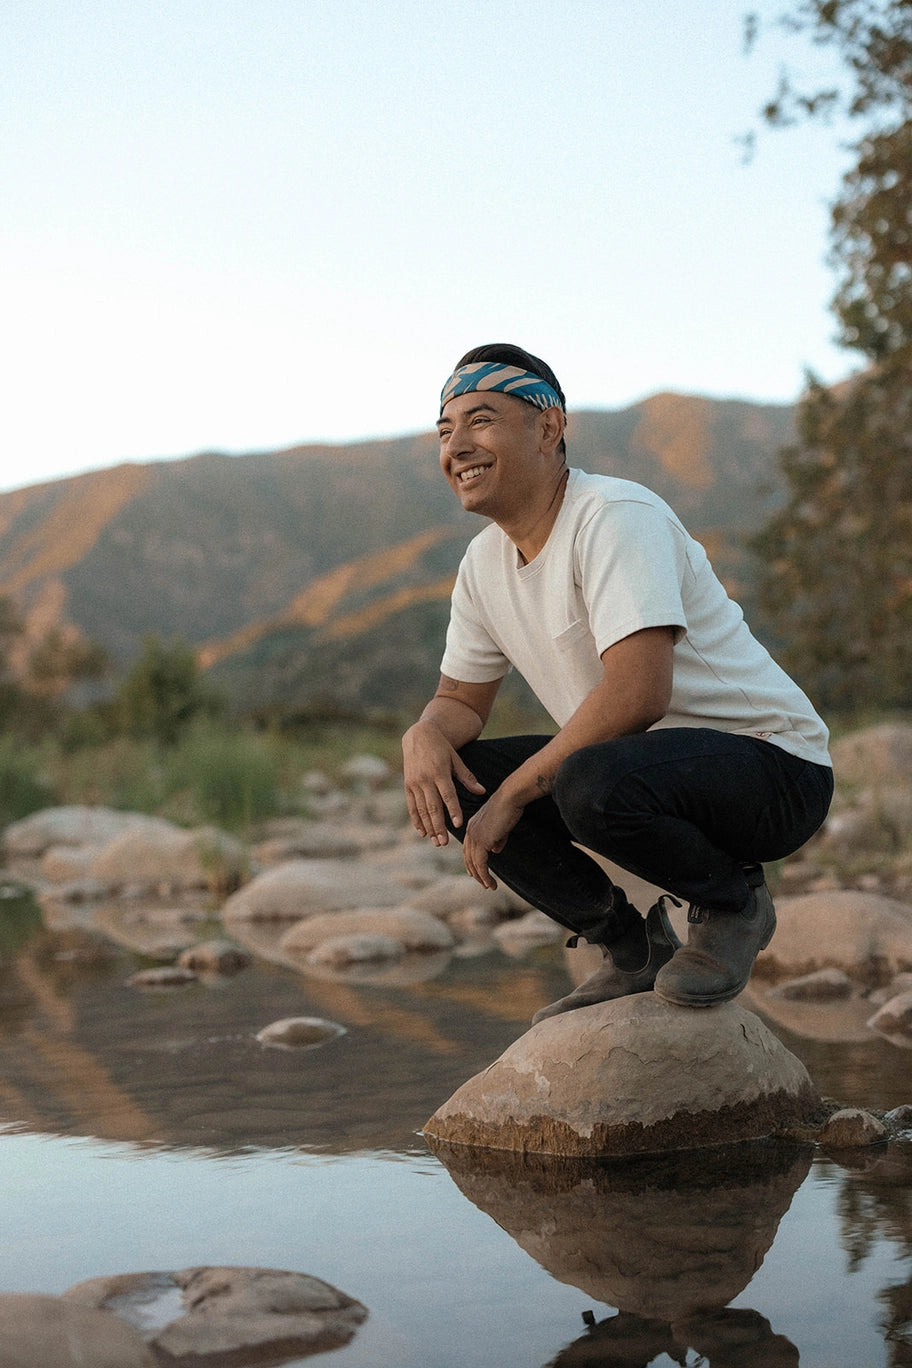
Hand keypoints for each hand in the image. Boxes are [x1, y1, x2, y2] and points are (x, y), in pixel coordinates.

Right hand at [402, 720, 484, 846]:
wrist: (419, 736)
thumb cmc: (442, 748)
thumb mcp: (456, 759)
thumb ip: (467, 777)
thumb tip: (482, 791)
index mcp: (439, 772)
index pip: (448, 794)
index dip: (453, 810)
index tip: (458, 824)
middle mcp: (425, 779)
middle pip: (433, 806)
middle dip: (438, 826)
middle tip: (444, 843)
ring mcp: (414, 783)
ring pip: (421, 809)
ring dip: (428, 827)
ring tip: (436, 841)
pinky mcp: (407, 785)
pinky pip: (411, 805)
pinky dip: (416, 820)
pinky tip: (422, 832)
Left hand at [462, 788, 524, 889]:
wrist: (511, 797)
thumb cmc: (510, 807)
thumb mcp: (501, 825)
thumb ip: (497, 838)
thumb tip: (494, 851)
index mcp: (473, 825)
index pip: (469, 847)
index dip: (472, 861)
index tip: (477, 872)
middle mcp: (470, 831)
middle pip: (468, 857)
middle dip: (475, 872)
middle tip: (483, 883)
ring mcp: (474, 836)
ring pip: (474, 863)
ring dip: (481, 877)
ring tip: (489, 886)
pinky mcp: (481, 841)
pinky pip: (481, 864)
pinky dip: (484, 875)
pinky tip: (490, 883)